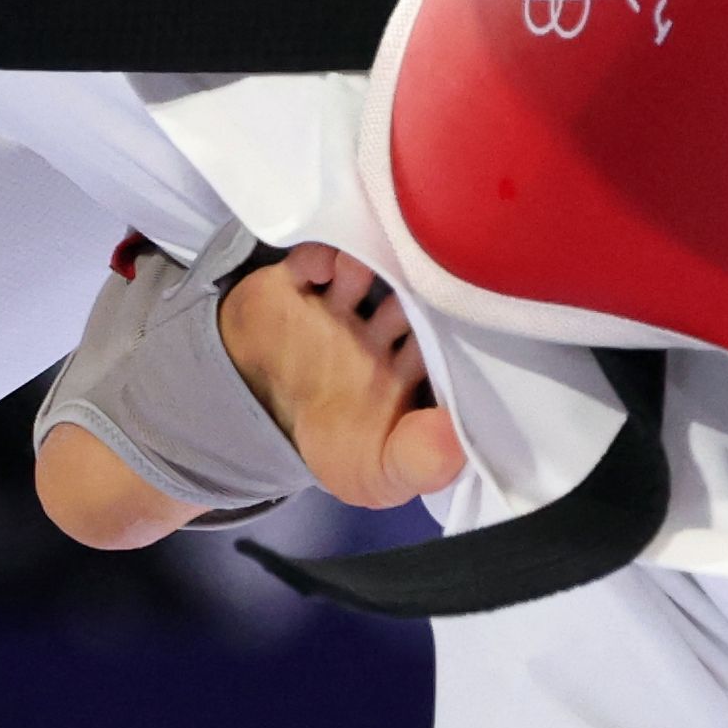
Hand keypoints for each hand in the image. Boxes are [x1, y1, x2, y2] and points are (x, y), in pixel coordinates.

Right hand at [219, 244, 464, 508]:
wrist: (255, 421)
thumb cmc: (334, 445)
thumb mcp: (379, 472)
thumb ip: (420, 462)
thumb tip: (459, 444)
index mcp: (409, 366)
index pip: (447, 337)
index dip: (460, 327)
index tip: (471, 320)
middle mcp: (381, 327)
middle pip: (411, 292)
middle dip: (420, 283)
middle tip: (429, 279)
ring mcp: (340, 304)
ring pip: (366, 267)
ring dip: (372, 260)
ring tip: (370, 270)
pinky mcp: (297, 286)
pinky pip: (311, 259)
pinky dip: (320, 255)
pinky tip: (324, 268)